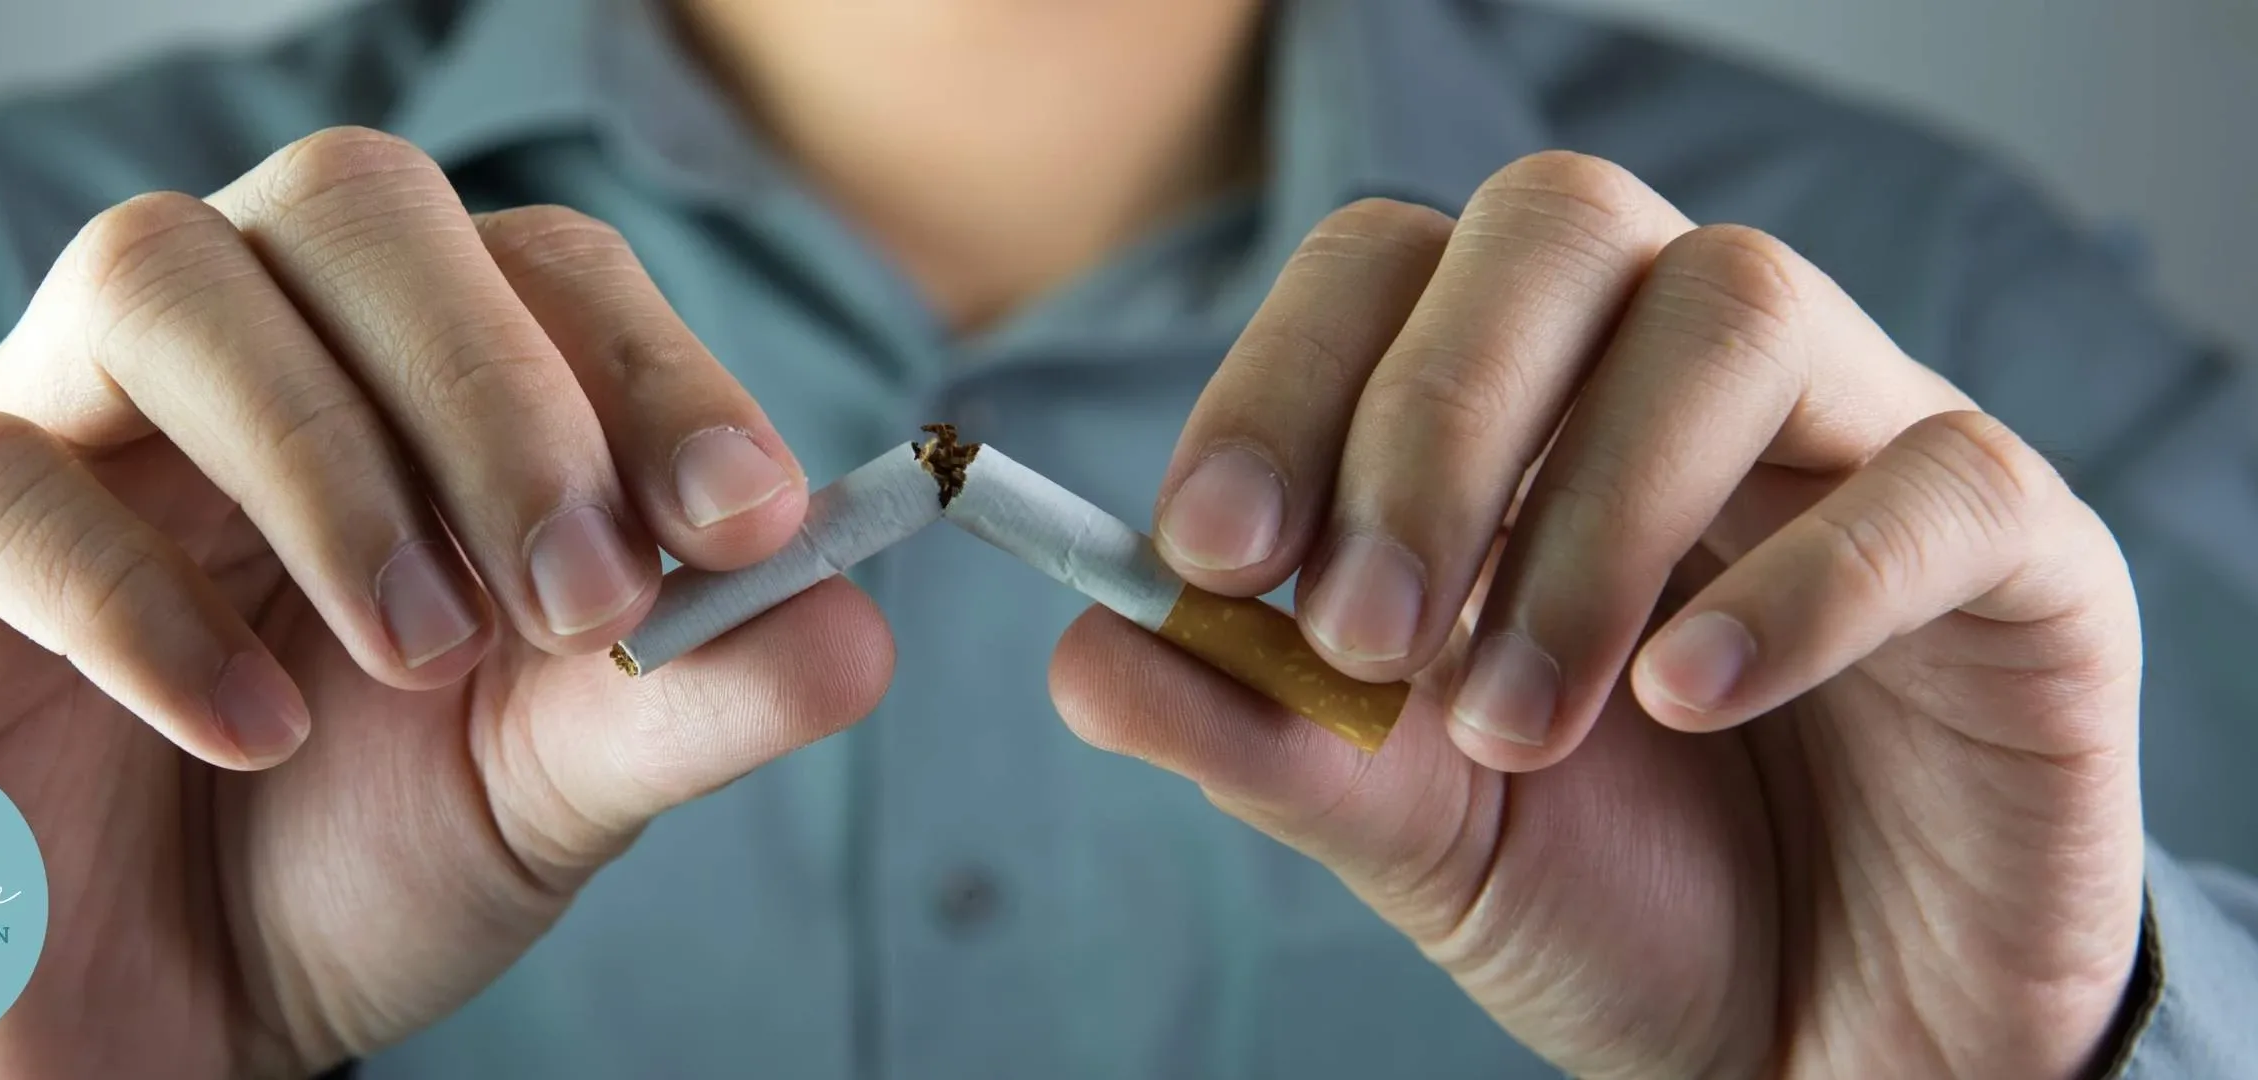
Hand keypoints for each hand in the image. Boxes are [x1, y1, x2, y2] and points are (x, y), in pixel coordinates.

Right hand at [0, 127, 892, 1078]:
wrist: (173, 1020)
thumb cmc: (363, 855)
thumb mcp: (560, 783)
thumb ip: (696, 696)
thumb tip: (856, 626)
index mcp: (414, 373)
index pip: (543, 266)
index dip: (653, 370)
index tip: (744, 522)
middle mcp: (244, 351)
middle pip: (350, 203)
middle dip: (492, 386)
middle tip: (581, 592)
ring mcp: (68, 425)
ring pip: (157, 278)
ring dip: (327, 460)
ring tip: (421, 653)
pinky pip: (0, 489)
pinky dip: (150, 604)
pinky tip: (261, 732)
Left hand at [1053, 152, 2143, 1078]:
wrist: (1821, 1048)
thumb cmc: (1615, 903)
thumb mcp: (1402, 827)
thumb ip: (1255, 734)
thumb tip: (1082, 653)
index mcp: (1526, 410)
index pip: (1391, 270)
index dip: (1286, 383)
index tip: (1212, 554)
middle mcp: (1686, 381)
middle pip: (1559, 223)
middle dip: (1426, 418)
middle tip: (1360, 633)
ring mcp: (1863, 442)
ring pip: (1735, 311)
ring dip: (1585, 519)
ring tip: (1518, 722)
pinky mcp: (2027, 554)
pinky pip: (1942, 480)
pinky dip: (1799, 579)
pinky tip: (1689, 698)